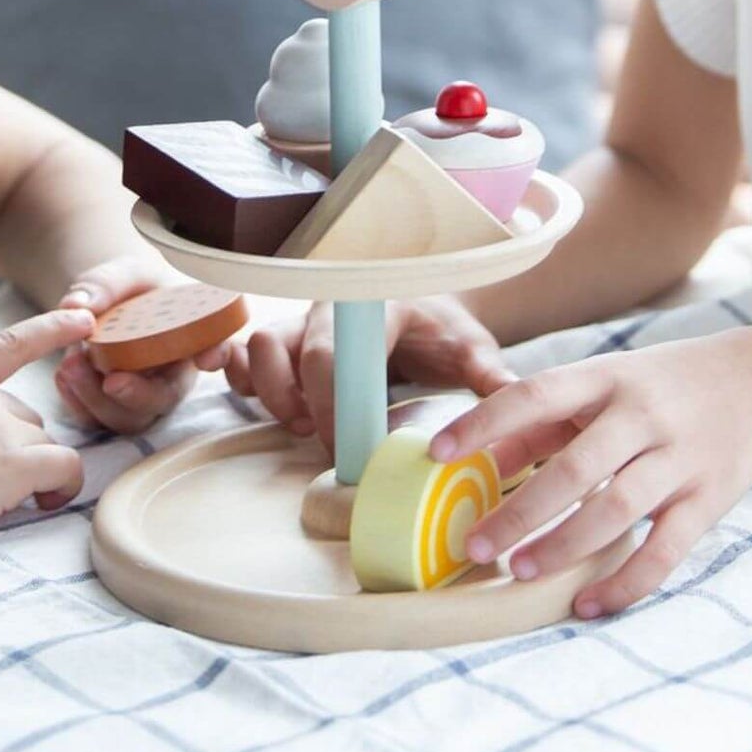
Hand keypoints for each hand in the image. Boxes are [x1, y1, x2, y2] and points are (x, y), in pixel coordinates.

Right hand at [0, 308, 95, 561]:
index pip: (7, 346)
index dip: (49, 330)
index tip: (84, 318)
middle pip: (26, 417)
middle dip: (13, 449)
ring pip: (42, 445)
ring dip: (28, 471)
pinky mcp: (13, 462)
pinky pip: (66, 467)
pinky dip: (64, 486)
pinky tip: (44, 502)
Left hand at [52, 255, 199, 434]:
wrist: (109, 302)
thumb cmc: (131, 286)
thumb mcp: (124, 273)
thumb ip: (106, 284)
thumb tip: (77, 305)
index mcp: (191, 337)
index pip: (216, 348)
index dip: (217, 355)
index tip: (206, 358)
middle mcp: (172, 373)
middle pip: (164, 397)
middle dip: (138, 394)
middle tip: (111, 380)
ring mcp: (141, 395)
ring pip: (129, 418)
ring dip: (98, 401)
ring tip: (70, 368)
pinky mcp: (111, 407)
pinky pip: (97, 420)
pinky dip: (77, 404)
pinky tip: (63, 378)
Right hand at [213, 294, 515, 449]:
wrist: (425, 304)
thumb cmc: (443, 329)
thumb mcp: (470, 347)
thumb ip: (487, 373)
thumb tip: (511, 397)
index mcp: (371, 306)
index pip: (335, 355)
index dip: (332, 405)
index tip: (346, 446)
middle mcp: (328, 309)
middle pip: (279, 347)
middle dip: (291, 398)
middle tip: (316, 431)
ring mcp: (302, 320)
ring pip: (257, 347)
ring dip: (267, 391)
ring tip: (299, 420)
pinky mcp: (286, 337)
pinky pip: (244, 351)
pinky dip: (240, 374)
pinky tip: (258, 396)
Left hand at [429, 328, 751, 617]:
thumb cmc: (658, 384)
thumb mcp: (602, 383)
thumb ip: (544, 421)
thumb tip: (480, 460)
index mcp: (604, 378)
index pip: (534, 396)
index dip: (484, 423)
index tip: (438, 452)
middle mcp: (641, 415)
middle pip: (575, 468)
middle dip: (520, 511)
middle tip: (474, 544)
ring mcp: (679, 458)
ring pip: (616, 511)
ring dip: (563, 546)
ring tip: (518, 572)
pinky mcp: (710, 499)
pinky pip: (666, 549)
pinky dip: (627, 582)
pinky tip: (588, 603)